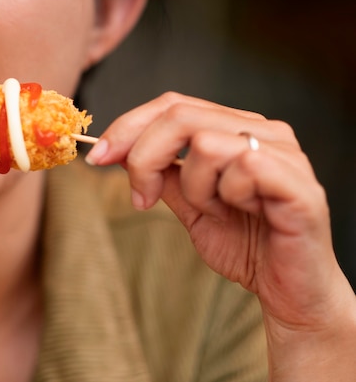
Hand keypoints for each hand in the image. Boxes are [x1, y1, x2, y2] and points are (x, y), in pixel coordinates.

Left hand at [86, 92, 355, 378]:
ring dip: (195, 188)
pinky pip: (243, 167)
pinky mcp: (298, 181)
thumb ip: (162, 173)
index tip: (98, 158)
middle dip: (144, 158)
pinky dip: (228, 196)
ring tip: (217, 210)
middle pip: (180, 114)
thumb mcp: (189, 204)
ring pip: (206, 143)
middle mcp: (262, 130)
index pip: (173, 105)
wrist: (286, 291)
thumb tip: (118, 150)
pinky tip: (244, 213)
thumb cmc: (244, 244)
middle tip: (142, 198)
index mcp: (235, 129)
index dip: (128, 126)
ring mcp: (284, 152)